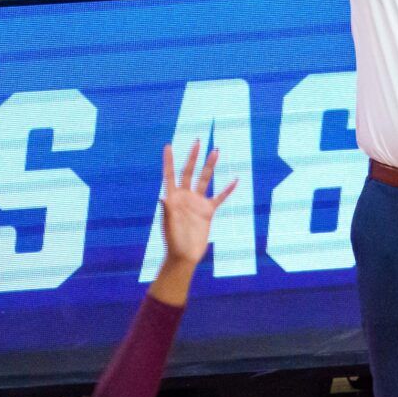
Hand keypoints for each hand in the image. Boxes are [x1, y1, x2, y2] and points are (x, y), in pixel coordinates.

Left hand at [159, 139, 239, 271]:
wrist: (185, 255)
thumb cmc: (173, 241)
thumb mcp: (169, 224)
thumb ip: (168, 210)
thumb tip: (162, 197)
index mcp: (172, 197)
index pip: (170, 175)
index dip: (169, 161)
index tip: (168, 146)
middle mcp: (185, 196)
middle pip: (189, 172)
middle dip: (193, 157)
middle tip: (198, 141)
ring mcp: (197, 202)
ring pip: (205, 180)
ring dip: (210, 166)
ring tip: (216, 151)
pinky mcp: (208, 211)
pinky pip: (219, 197)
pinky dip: (227, 189)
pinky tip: (235, 179)